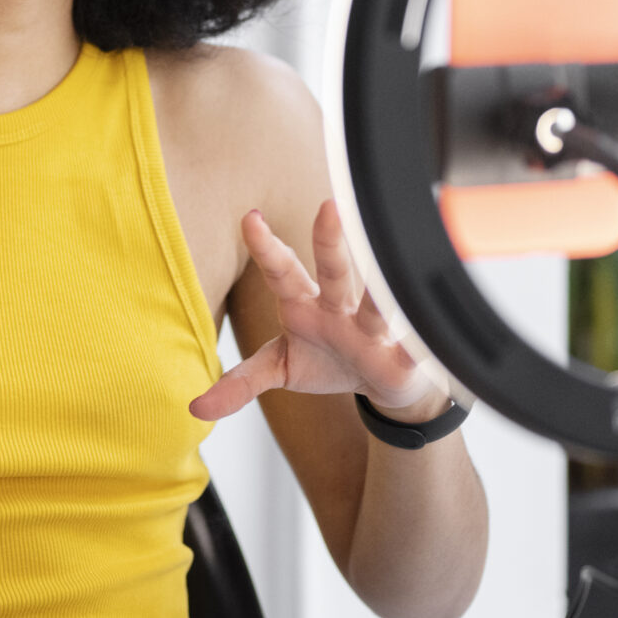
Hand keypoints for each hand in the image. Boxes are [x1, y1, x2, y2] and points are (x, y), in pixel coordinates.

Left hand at [189, 200, 444, 423]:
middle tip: (328, 209)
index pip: (281, 270)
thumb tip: (195, 408)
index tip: (249, 218)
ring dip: (380, 291)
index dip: (265, 246)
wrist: (380, 382)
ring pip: (376, 306)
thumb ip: (240, 382)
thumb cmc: (326, 360)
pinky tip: (422, 335)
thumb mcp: (279, 368)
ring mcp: (372, 330)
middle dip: (330, 241)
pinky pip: (412, 347)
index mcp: (304, 305)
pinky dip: (418, 343)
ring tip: (383, 273)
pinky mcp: (401, 356)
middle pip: (333, 271)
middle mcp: (339, 308)